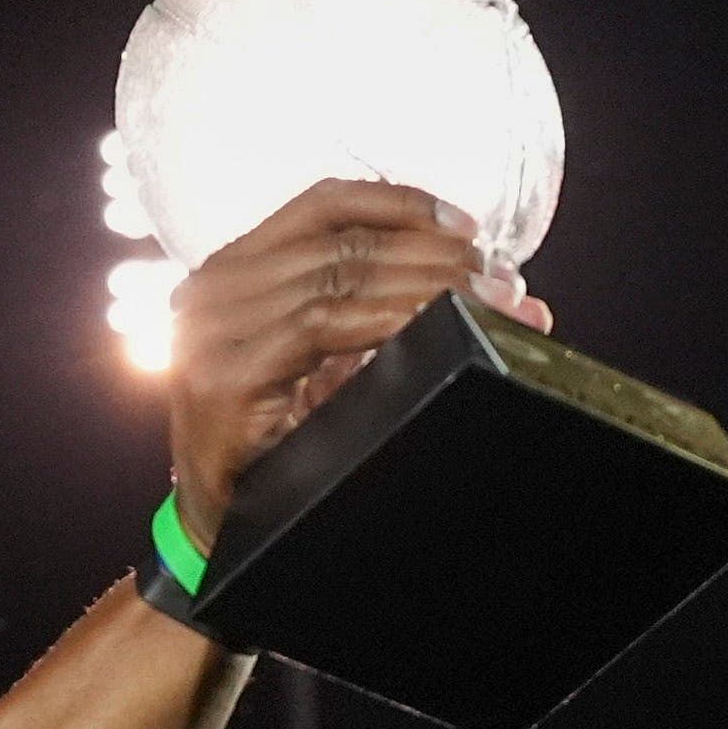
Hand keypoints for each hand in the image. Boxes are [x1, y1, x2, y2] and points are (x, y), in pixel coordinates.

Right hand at [161, 180, 551, 546]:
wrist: (219, 524)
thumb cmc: (277, 445)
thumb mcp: (327, 364)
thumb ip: (389, 316)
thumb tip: (513, 299)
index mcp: (236, 268)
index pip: (324, 205)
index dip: (400, 204)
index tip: (466, 227)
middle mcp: (217, 285)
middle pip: (344, 242)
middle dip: (434, 256)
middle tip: (499, 282)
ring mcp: (214, 326)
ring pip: (340, 278)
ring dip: (427, 285)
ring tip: (486, 303)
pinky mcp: (226, 372)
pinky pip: (322, 325)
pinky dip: (388, 320)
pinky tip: (435, 325)